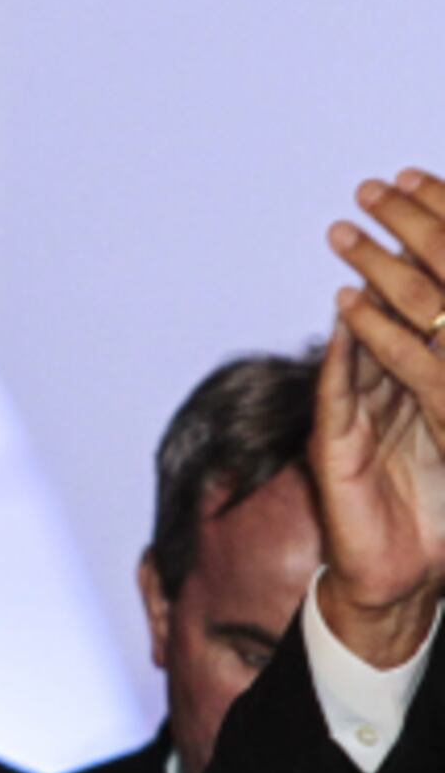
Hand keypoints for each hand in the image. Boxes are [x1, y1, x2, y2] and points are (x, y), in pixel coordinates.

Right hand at [315, 167, 444, 667]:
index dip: (435, 250)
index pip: (431, 308)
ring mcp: (362, 417)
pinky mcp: (337, 449)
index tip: (432, 192)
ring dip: (362, 285)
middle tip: (383, 189)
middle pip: (396, 306)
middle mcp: (392, 392)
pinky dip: (346, 350)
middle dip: (395, 246)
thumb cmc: (439, 520)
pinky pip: (343, 390)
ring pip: (366, 338)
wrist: (401, 582)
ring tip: (352, 236)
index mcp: (427, 388)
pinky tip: (347, 313)